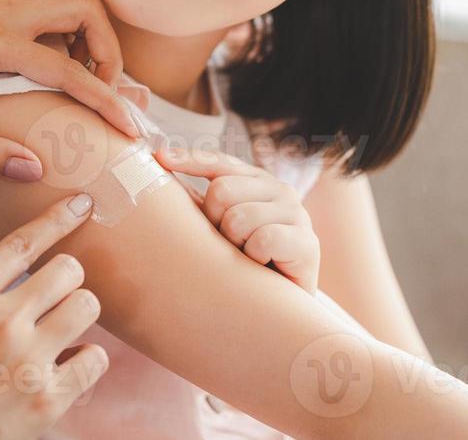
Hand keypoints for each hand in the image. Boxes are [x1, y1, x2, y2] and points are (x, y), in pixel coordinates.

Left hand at [0, 0, 143, 180]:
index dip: (104, 100)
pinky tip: (50, 55)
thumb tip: (36, 172)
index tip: (128, 129)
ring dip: (87, 25)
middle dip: (107, 47)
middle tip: (102, 89)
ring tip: (80, 71)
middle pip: (82, 5)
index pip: (66, 68)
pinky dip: (63, 17)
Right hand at [0, 194, 107, 438]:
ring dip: (80, 315)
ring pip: (87, 304)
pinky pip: (95, 358)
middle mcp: (0, 319)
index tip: (81, 204)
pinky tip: (71, 368)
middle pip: (66, 269)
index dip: (56, 219)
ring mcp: (27, 357)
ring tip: (65, 332)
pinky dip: (88, 361)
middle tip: (58, 299)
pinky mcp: (48, 397)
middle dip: (67, 281)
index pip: (21, 243)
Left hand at [154, 146, 320, 293]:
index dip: (188, 160)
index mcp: (256, 181)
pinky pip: (263, 240)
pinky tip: (262, 266)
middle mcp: (280, 190)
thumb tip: (160, 170)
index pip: (218, 162)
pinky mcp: (307, 241)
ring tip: (246, 257)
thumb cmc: (245, 265)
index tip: (159, 157)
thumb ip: (199, 203)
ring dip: (235, 245)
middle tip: (228, 245)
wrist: (280, 311)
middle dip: (215, 222)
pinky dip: (255, 257)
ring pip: (239, 217)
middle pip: (221, 190)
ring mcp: (297, 213)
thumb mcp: (219, 228)